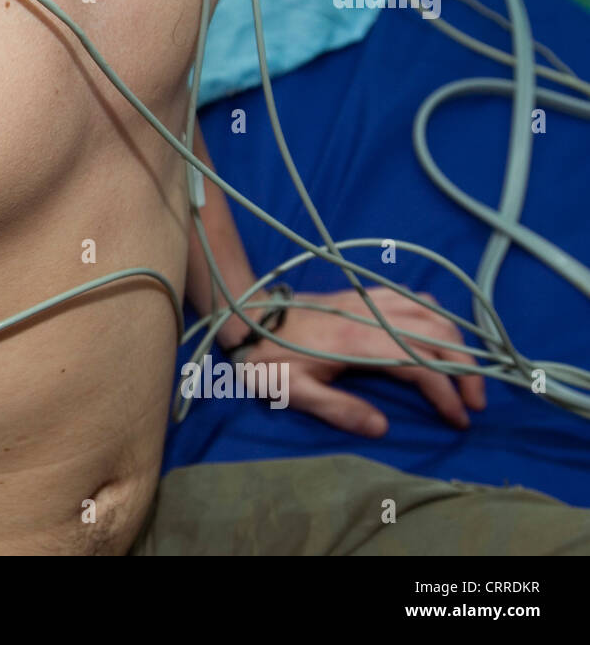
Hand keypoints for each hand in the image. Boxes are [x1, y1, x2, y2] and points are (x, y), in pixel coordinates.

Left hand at [240, 286, 486, 435]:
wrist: (247, 315)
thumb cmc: (267, 358)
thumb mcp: (294, 392)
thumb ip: (339, 410)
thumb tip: (382, 428)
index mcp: (358, 342)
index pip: (420, 365)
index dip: (446, 393)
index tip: (459, 419)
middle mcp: (371, 315)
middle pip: (439, 335)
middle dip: (466, 369)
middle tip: (474, 402)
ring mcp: (369, 300)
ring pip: (432, 311)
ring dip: (457, 341)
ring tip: (466, 371)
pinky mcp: (363, 293)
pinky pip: (413, 296)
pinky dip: (436, 315)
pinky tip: (438, 334)